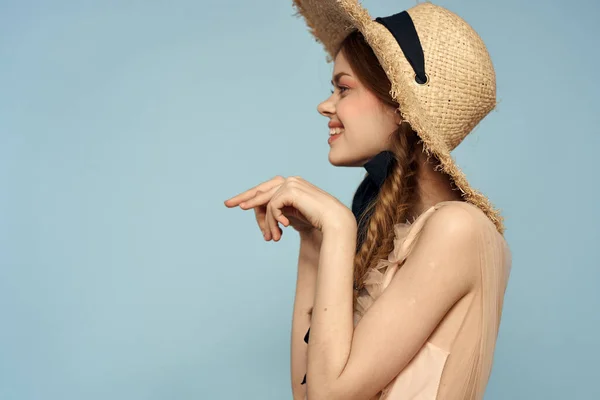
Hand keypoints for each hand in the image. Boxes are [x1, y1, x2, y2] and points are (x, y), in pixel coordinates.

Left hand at [224, 176, 354, 240]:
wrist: (334, 223)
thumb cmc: (317, 222)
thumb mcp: (293, 217)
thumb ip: (279, 212)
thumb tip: (263, 216)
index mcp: (291, 185)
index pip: (265, 189)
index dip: (249, 196)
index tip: (234, 203)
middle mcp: (290, 181)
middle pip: (260, 190)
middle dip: (244, 198)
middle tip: (229, 205)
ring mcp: (291, 184)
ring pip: (265, 202)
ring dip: (266, 222)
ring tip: (271, 238)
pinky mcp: (291, 190)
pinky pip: (272, 206)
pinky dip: (274, 220)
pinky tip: (282, 230)